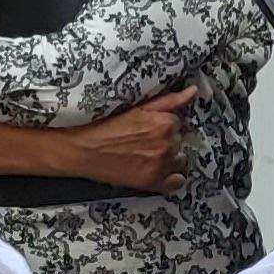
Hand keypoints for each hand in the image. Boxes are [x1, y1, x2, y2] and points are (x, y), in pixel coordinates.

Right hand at [60, 88, 196, 193]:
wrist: (81, 150)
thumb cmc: (105, 127)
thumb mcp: (137, 108)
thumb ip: (169, 101)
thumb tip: (192, 91)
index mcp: (166, 123)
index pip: (178, 124)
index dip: (163, 126)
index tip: (148, 129)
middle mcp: (168, 144)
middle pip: (179, 142)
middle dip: (166, 142)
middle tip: (142, 143)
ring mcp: (161, 164)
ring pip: (179, 160)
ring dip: (169, 159)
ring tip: (145, 156)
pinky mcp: (153, 181)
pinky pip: (177, 182)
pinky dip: (170, 178)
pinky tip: (155, 171)